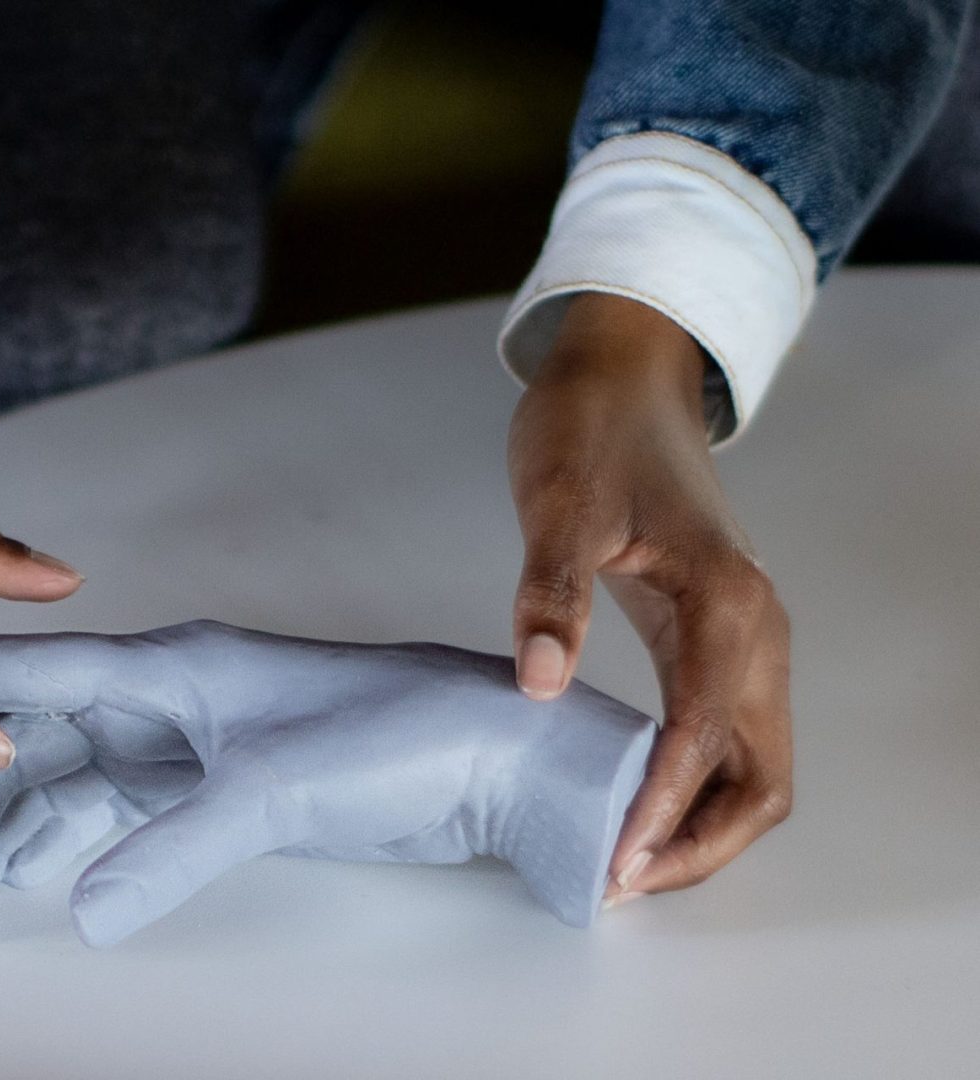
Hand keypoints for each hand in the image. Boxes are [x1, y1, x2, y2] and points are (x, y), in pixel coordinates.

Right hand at [0, 621, 655, 944]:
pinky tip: (32, 882)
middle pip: (32, 743)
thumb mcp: (276, 788)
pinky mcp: (214, 792)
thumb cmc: (400, 732)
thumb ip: (172, 849)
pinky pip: (113, 816)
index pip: (30, 673)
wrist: (494, 756)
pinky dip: (67, 847)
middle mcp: (164, 699)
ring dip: (10, 833)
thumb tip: (82, 909)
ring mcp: (185, 747)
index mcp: (169, 666)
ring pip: (66, 784)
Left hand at [507, 292, 792, 905]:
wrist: (624, 379)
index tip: (615, 861)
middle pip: (761, 777)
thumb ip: (550, 592)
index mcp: (726, 604)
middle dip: (701, 844)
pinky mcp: (717, 638)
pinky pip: (727, 736)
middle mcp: (756, 631)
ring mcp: (746, 638)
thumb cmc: (592, 431)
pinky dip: (696, 786)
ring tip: (628, 863)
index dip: (665, 808)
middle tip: (622, 882)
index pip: (708, 737)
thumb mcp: (559, 504)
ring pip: (754, 765)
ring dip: (704, 826)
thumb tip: (538, 683)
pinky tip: (637, 804)